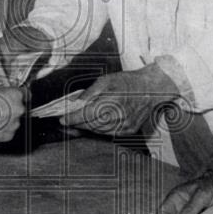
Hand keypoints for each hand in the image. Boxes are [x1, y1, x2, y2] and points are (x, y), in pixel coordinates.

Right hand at [0, 87, 24, 143]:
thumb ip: (2, 91)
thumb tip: (6, 92)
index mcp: (16, 95)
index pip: (27, 94)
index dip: (20, 95)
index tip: (17, 97)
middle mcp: (19, 109)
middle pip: (21, 107)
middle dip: (12, 108)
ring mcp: (15, 124)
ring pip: (15, 120)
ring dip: (7, 119)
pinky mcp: (9, 136)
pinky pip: (9, 130)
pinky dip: (3, 129)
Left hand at [60, 65, 178, 134]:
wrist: (151, 89)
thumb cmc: (127, 82)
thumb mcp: (106, 80)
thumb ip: (89, 92)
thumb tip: (74, 102)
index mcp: (111, 101)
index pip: (86, 114)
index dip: (72, 118)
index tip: (61, 120)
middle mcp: (119, 115)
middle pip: (91, 124)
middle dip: (77, 124)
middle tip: (66, 122)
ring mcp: (125, 125)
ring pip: (99, 131)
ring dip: (86, 128)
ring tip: (76, 123)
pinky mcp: (129, 130)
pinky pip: (108, 133)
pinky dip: (98, 130)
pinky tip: (92, 125)